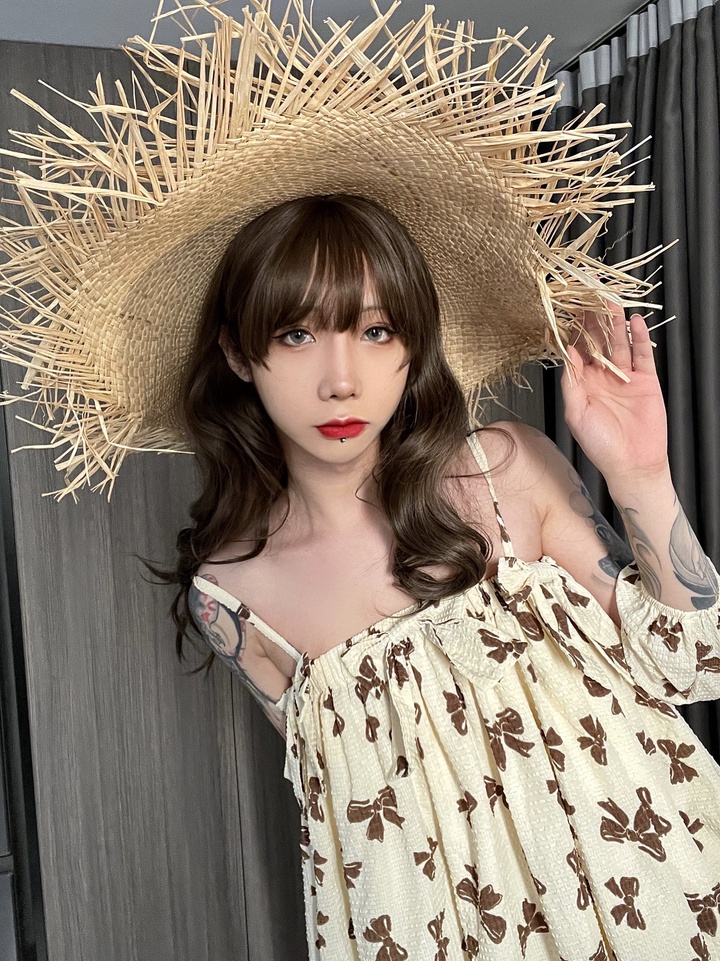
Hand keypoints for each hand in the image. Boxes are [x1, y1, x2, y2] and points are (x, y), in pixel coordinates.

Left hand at [559, 301, 669, 485]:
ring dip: (615, 324)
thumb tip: (566, 354)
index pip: (577, 352)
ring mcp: (625, 376)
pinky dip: (640, 338)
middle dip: (594, 322)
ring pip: (619, 344)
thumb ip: (572, 383)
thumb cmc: (600, 444)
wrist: (633, 463)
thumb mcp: (576, 413)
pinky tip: (635, 322)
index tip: (567, 314)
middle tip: (590, 299)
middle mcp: (603, 377)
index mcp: (583, 384)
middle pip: (598, 343)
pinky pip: (642, 354)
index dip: (573, 334)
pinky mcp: (646, 380)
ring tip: (611, 304)